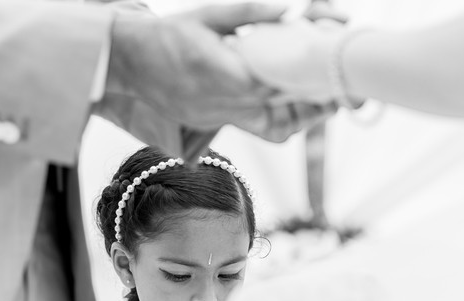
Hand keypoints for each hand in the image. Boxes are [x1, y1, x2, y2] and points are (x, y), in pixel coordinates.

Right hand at [105, 6, 336, 147]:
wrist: (124, 61)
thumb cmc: (164, 35)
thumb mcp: (208, 15)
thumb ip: (250, 12)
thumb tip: (287, 10)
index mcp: (223, 74)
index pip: (277, 86)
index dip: (309, 88)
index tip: (332, 82)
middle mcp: (220, 103)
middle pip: (278, 114)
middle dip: (310, 108)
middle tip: (338, 95)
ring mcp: (213, 118)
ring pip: (266, 125)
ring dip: (293, 116)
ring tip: (317, 102)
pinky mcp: (207, 122)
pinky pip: (247, 124)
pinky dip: (269, 114)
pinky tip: (282, 99)